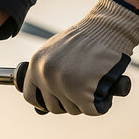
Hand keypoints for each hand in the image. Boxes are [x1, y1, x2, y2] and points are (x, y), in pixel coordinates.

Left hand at [23, 0, 138, 114]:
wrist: (108, 28)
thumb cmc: (86, 39)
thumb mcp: (56, 51)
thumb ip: (47, 72)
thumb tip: (42, 103)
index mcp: (36, 65)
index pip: (30, 96)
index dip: (43, 102)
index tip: (54, 102)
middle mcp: (46, 75)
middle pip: (53, 107)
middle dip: (69, 102)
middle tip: (83, 88)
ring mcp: (63, 85)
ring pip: (73, 110)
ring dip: (86, 102)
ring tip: (95, 82)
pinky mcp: (83, 92)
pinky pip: (92, 110)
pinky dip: (102, 104)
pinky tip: (106, 89)